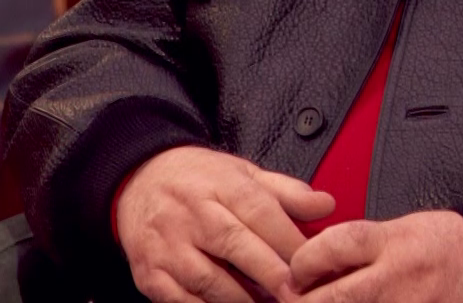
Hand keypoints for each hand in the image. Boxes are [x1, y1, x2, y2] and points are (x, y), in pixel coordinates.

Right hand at [116, 146, 334, 302]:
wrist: (136, 181)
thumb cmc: (196, 181)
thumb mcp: (241, 172)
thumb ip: (285, 191)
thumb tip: (326, 206)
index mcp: (218, 184)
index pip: (260, 211)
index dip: (291, 242)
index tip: (315, 266)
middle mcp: (190, 212)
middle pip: (237, 245)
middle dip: (274, 276)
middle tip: (299, 297)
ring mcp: (167, 245)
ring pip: (211, 281)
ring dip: (245, 301)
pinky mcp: (151, 274)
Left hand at [286, 211, 462, 302]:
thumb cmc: (444, 246)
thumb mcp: (400, 229)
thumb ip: (356, 248)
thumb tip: (307, 268)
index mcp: (395, 242)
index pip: (333, 247)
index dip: (303, 262)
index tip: (295, 272)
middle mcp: (404, 278)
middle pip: (338, 298)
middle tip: (293, 301)